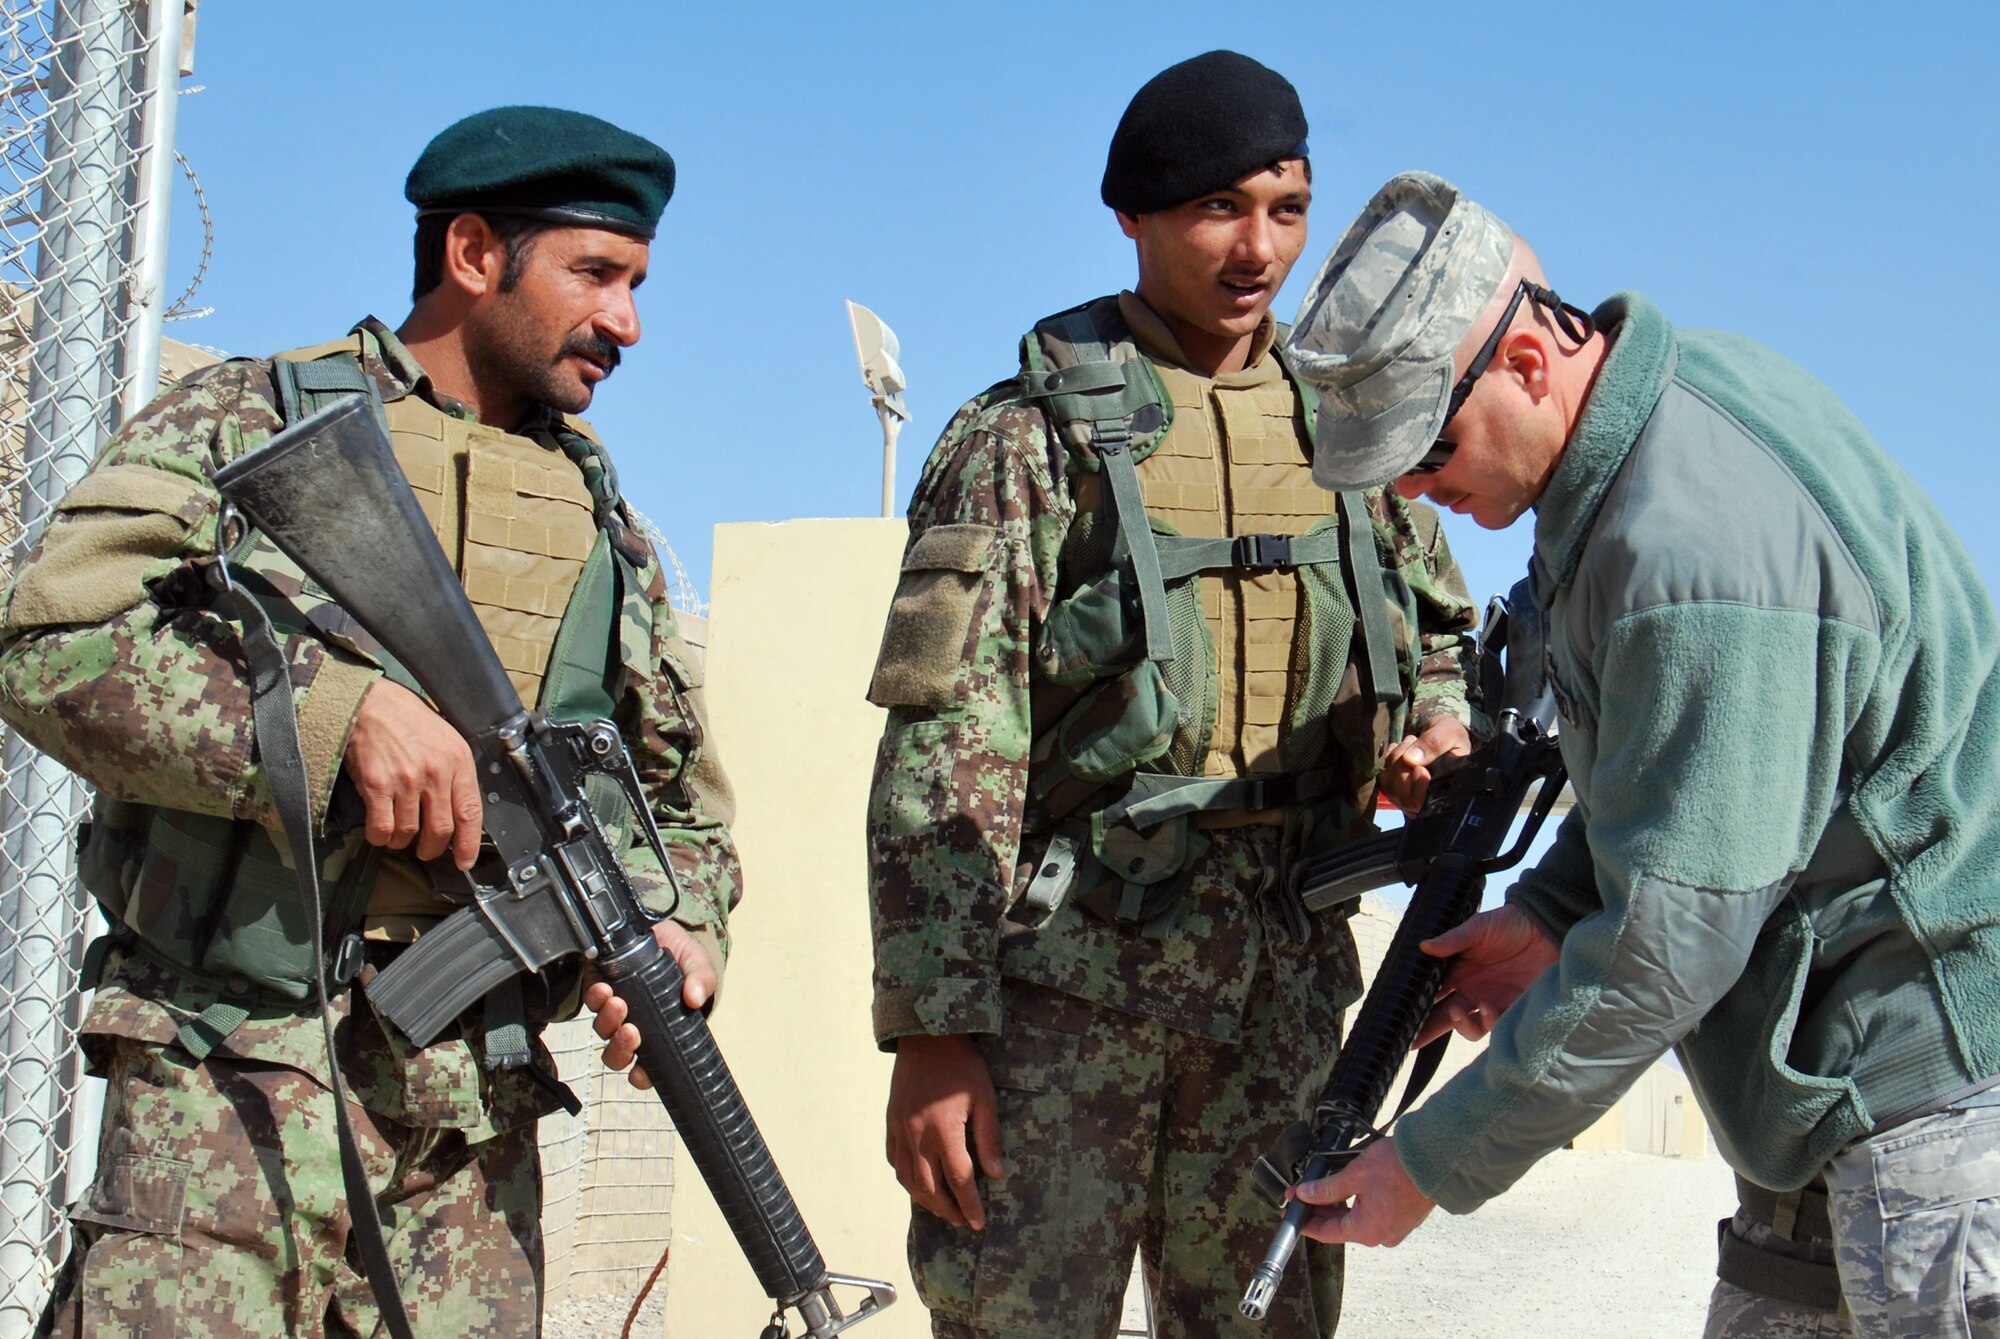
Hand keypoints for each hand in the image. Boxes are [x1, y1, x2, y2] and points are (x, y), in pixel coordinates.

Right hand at [341, 679, 481, 868]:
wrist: (373, 704)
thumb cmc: (410, 723)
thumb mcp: (447, 741)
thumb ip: (456, 775)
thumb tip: (462, 814)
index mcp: (458, 762)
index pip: (470, 814)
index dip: (468, 844)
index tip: (464, 861)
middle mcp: (435, 773)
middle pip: (440, 830)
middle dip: (432, 848)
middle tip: (426, 850)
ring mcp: (406, 780)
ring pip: (409, 832)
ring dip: (403, 842)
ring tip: (399, 835)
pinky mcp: (377, 784)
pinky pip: (382, 827)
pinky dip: (381, 837)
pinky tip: (380, 831)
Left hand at [582, 919, 716, 1090]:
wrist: (658, 925)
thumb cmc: (681, 953)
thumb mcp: (697, 963)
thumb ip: (701, 979)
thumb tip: (694, 999)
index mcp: (662, 1030)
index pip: (650, 1065)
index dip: (643, 1076)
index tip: (640, 1073)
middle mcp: (635, 1024)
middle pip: (618, 1056)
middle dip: (621, 1050)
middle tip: (632, 1032)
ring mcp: (614, 1009)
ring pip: (603, 1032)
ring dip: (608, 1022)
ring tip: (618, 1002)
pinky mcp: (598, 989)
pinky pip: (591, 1003)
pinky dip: (596, 999)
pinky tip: (605, 988)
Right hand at [885, 1033, 1004, 1230]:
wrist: (926, 1038)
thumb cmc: (962, 1067)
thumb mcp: (985, 1098)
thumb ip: (988, 1138)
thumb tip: (995, 1174)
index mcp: (944, 1131)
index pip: (959, 1180)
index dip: (970, 1205)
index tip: (979, 1223)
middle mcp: (917, 1136)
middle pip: (930, 1187)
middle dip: (947, 1209)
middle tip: (962, 1220)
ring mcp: (900, 1131)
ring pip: (909, 1179)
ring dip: (926, 1200)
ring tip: (942, 1209)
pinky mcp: (891, 1123)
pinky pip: (895, 1161)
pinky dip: (906, 1178)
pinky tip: (918, 1183)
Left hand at [1293, 1137, 1434, 1246]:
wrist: (1434, 1161)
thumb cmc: (1397, 1167)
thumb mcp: (1354, 1175)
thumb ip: (1327, 1189)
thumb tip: (1305, 1194)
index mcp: (1367, 1231)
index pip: (1326, 1233)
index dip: (1305, 1221)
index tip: (1291, 1210)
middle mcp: (1380, 1236)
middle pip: (1341, 1226)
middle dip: (1320, 1209)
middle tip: (1302, 1193)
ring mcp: (1394, 1229)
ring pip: (1357, 1220)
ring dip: (1339, 1206)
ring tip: (1321, 1187)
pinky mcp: (1403, 1218)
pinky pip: (1373, 1215)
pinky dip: (1358, 1204)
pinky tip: (1346, 1189)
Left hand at [1379, 716, 1472, 813]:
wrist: (1441, 735)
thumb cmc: (1450, 735)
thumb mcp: (1449, 731)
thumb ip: (1434, 742)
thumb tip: (1410, 760)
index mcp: (1450, 790)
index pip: (1430, 804)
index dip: (1419, 790)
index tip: (1419, 768)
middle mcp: (1431, 800)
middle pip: (1407, 798)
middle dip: (1404, 766)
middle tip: (1413, 741)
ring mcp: (1413, 798)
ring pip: (1393, 790)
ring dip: (1395, 762)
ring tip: (1409, 742)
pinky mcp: (1399, 791)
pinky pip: (1385, 783)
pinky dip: (1387, 763)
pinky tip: (1398, 749)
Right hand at [1415, 904, 1560, 1046]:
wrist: (1546, 928)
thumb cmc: (1510, 924)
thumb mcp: (1478, 927)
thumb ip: (1452, 940)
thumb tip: (1423, 946)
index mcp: (1458, 972)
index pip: (1432, 994)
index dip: (1416, 1007)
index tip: (1401, 1017)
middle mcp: (1471, 991)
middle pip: (1445, 1017)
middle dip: (1429, 1030)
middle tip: (1416, 1037)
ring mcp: (1491, 1001)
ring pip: (1470, 1027)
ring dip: (1461, 1025)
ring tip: (1459, 1013)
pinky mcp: (1513, 1008)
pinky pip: (1497, 1025)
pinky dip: (1488, 1022)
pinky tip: (1488, 1008)